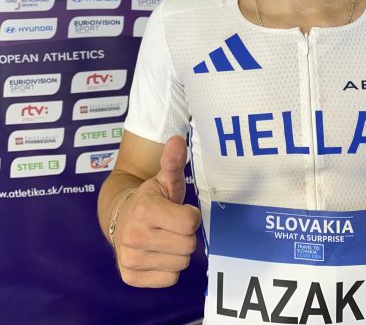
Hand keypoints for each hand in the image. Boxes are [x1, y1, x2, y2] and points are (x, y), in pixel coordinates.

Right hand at [113, 135, 200, 287]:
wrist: (120, 215)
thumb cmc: (151, 197)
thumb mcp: (164, 178)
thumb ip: (173, 161)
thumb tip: (177, 140)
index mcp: (145, 209)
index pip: (190, 223)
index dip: (190, 216)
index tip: (178, 209)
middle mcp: (134, 236)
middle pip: (188, 246)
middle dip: (184, 234)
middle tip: (170, 224)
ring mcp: (130, 258)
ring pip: (181, 264)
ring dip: (178, 251)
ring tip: (163, 236)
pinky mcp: (130, 276)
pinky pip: (170, 279)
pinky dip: (168, 268)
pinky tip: (157, 252)